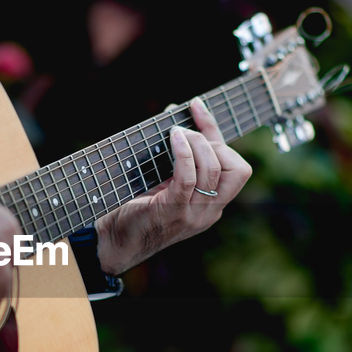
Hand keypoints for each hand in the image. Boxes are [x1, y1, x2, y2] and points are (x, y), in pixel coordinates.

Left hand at [96, 97, 251, 273]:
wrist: (114, 241)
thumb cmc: (136, 207)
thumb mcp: (166, 181)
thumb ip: (179, 158)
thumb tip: (177, 115)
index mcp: (213, 205)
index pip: (238, 169)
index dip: (220, 136)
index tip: (198, 110)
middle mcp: (209, 212)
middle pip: (236, 170)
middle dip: (212, 141)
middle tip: (184, 131)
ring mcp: (193, 214)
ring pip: (212, 170)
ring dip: (196, 143)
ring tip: (176, 133)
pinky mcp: (173, 211)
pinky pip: (188, 178)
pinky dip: (183, 154)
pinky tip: (173, 139)